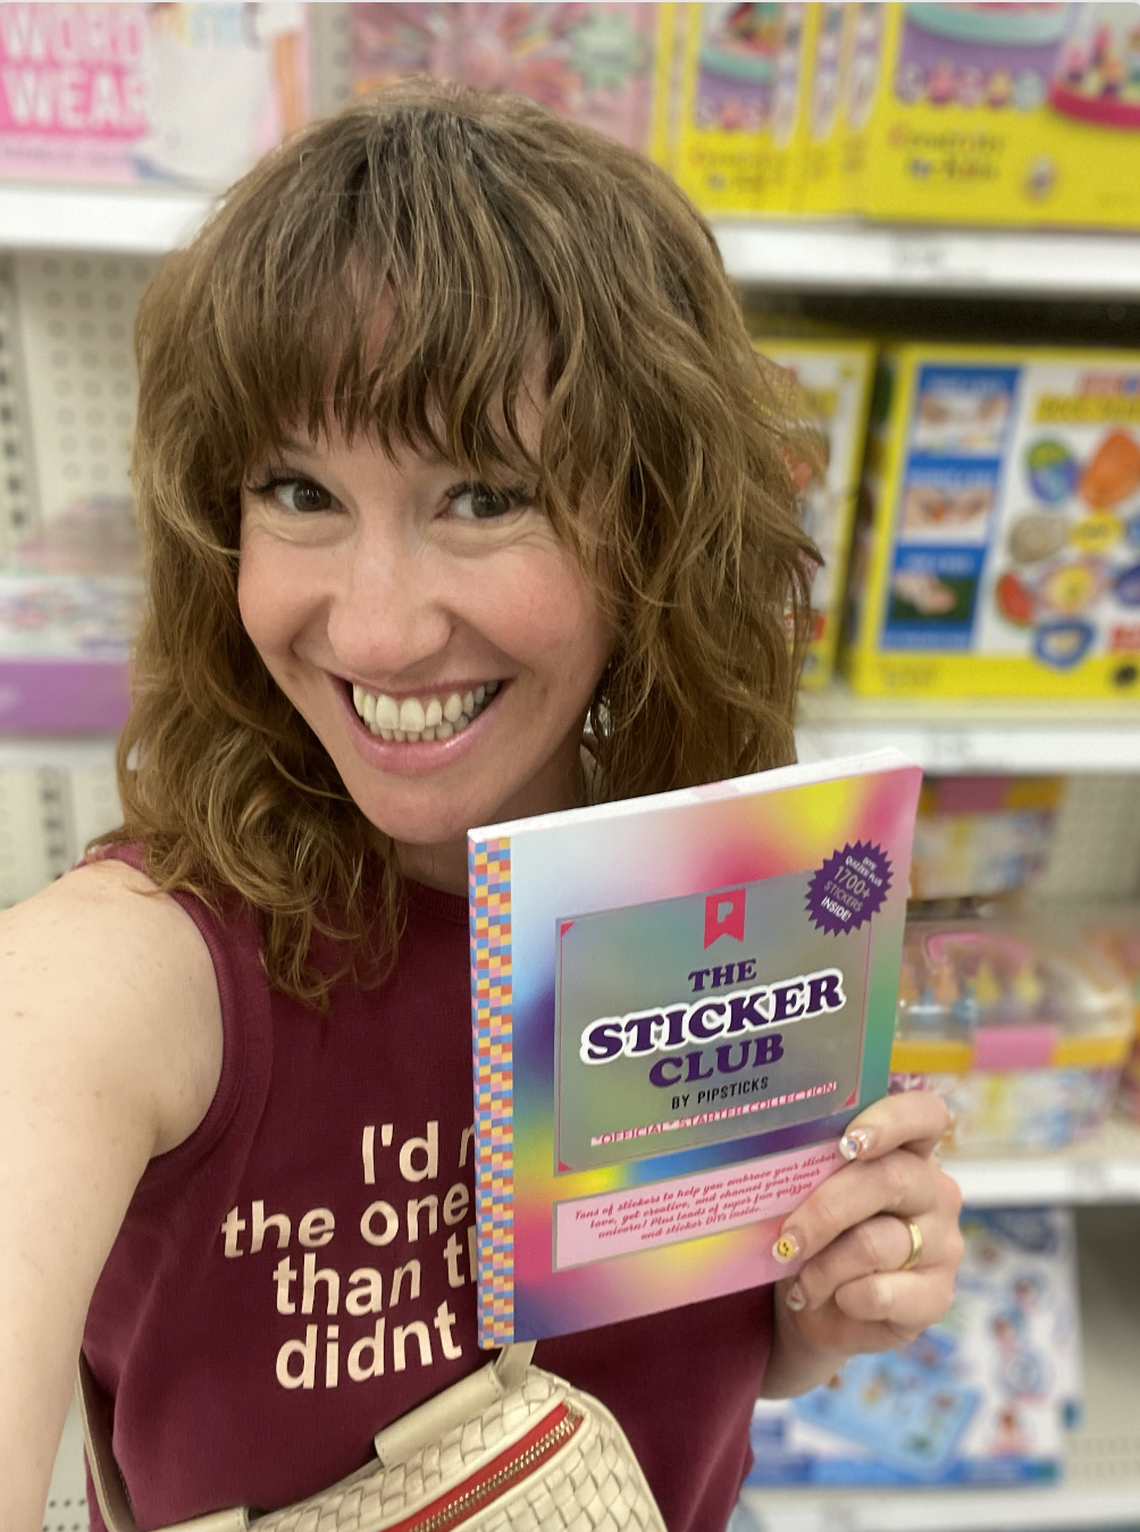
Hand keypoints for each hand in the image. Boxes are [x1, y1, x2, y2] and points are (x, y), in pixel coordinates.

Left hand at [761, 1091, 962, 1397]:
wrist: (820, 1310)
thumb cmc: (816, 1237)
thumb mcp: (811, 1197)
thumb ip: (813, 1170)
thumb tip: (773, 1157)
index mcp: (908, 1152)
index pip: (925, 1115)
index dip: (892, 1121)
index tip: (849, 1141)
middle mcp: (935, 1192)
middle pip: (889, 1180)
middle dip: (826, 1209)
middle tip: (786, 1238)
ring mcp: (943, 1244)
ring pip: (876, 1243)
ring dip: (824, 1265)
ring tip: (799, 1278)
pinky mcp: (938, 1295)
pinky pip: (882, 1293)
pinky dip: (843, 1297)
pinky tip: (831, 1299)